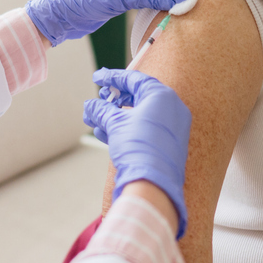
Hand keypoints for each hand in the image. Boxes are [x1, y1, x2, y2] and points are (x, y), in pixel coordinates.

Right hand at [83, 68, 191, 237]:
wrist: (154, 184)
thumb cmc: (137, 147)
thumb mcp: (115, 124)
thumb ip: (102, 110)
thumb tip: (90, 105)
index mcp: (162, 96)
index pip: (134, 79)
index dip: (112, 78)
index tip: (97, 78)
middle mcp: (171, 108)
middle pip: (137, 96)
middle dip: (113, 100)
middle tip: (98, 101)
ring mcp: (172, 126)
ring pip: (139, 115)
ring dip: (115, 116)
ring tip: (95, 121)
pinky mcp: (169, 143)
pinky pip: (145, 129)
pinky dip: (126, 129)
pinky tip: (105, 133)